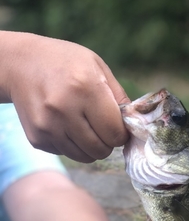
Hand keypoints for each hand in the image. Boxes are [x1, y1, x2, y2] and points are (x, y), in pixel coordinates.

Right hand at [6, 32, 129, 161]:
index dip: (121, 133)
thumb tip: (136, 125)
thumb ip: (119, 97)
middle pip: (101, 149)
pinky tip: (66, 125)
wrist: (20, 64)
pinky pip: (67, 154)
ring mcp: (48, 126)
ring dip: (91, 147)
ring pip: (85, 157)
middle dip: (107, 143)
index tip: (118, 127)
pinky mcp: (37, 138)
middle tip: (102, 128)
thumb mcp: (97, 67)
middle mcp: (64, 109)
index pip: (115, 133)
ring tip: (85, 126)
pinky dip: (72, 145)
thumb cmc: (65, 63)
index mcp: (85, 88)